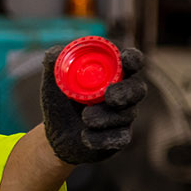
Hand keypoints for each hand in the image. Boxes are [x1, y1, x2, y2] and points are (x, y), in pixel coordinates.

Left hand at [40, 45, 146, 164]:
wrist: (54, 133)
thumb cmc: (60, 101)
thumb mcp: (53, 81)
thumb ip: (54, 63)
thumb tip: (54, 52)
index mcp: (113, 72)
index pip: (132, 61)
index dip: (133, 59)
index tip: (126, 60)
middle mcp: (124, 92)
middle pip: (137, 89)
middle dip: (125, 92)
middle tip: (110, 96)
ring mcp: (124, 116)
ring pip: (126, 115)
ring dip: (105, 117)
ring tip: (85, 118)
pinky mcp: (119, 137)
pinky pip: (119, 138)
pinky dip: (101, 138)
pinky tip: (85, 136)